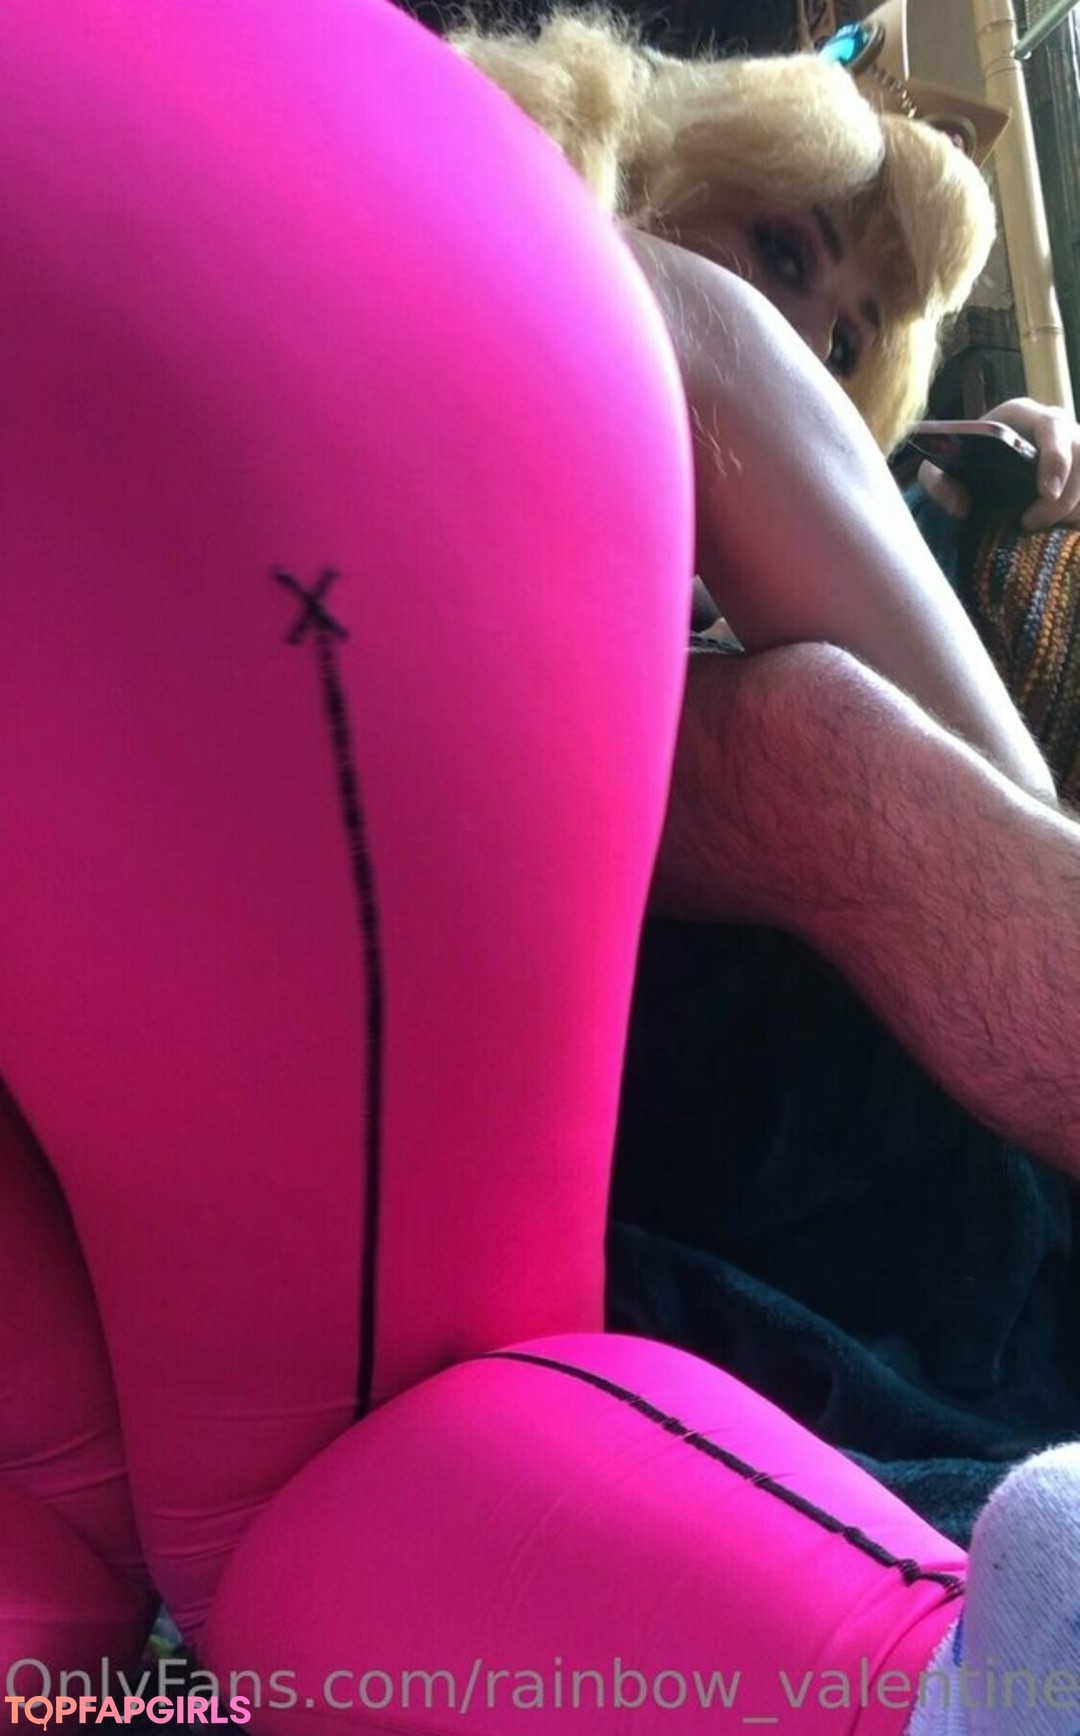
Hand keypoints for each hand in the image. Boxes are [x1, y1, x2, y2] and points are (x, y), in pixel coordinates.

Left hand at [918, 397, 1079, 531]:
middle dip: (1066, 495)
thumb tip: (960, 506)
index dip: (1056, 459)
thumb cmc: (965, 462)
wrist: (982, 465)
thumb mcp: (942, 469)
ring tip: (1043, 527)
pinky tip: (1059, 526)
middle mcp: (1056, 425)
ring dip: (1074, 508)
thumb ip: (938, 482)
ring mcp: (1075, 447)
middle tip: (1032, 522)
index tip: (1047, 493)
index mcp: (1022, 415)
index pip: (1053, 426)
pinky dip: (1079, 514)